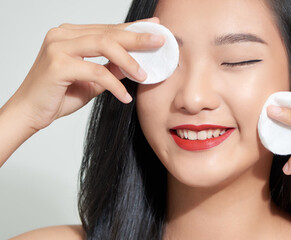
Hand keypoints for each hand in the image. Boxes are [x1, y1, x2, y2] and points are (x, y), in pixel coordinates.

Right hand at [5, 17, 163, 130]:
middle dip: (138, 37)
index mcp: (69, 35)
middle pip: (108, 33)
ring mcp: (57, 48)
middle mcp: (61, 35)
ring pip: (104, 45)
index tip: (156, 26)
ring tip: (144, 75)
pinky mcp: (57, 65)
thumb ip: (111, 69)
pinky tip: (124, 97)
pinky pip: (96, 71)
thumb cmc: (58, 96)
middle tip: (160, 41)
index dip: (133, 28)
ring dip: (129, 60)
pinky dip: (114, 84)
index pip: (107, 28)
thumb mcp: (92, 80)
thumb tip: (137, 63)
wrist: (29, 113)